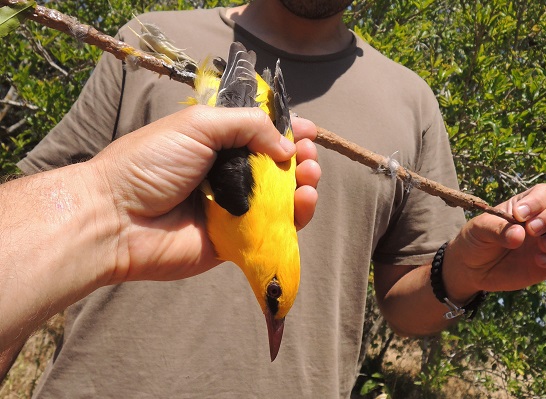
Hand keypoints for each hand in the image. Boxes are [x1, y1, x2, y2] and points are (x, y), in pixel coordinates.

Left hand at [89, 105, 319, 282]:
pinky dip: (297, 217)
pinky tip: (304, 202)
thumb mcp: (199, 125)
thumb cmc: (151, 163)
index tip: (309, 131)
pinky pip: (274, 230)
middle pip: (277, 168)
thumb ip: (247, 125)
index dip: (287, 132)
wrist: (117, 219)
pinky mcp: (237, 242)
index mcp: (216, 144)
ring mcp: (233, 210)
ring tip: (310, 176)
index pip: (261, 135)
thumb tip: (287, 147)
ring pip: (281, 199)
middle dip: (300, 158)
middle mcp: (228, 175)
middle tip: (309, 156)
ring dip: (304, 185)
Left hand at [444, 184, 545, 300]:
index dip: (538, 201)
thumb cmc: (475, 241)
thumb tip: (519, 236)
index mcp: (525, 206)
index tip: (519, 216)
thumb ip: (496, 229)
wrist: (470, 269)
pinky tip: (538, 262)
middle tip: (532, 230)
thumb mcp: (477, 230)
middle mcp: (542, 221)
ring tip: (540, 246)